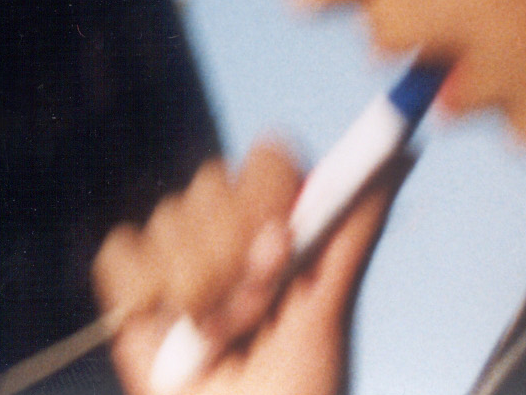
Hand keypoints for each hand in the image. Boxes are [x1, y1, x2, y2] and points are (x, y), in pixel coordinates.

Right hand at [92, 141, 401, 394]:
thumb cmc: (300, 389)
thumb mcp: (329, 312)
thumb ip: (353, 232)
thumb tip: (403, 154)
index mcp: (284, 222)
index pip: (270, 159)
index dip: (268, 194)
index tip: (280, 241)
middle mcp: (228, 225)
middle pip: (213, 181)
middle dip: (233, 259)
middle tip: (253, 316)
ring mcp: (175, 248)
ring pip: (169, 218)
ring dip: (198, 292)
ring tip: (217, 337)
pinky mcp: (129, 277)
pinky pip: (122, 251)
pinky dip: (145, 294)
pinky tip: (170, 329)